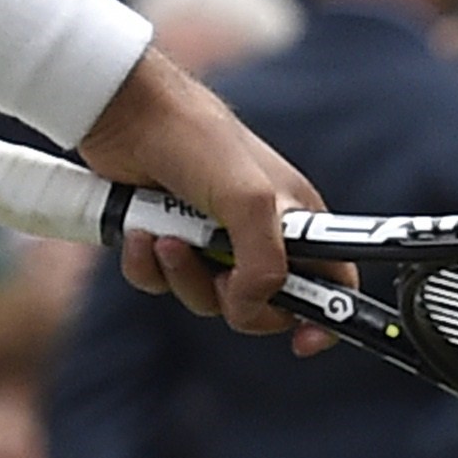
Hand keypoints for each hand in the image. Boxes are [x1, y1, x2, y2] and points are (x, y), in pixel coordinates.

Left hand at [74, 50, 320, 336]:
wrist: (125, 115)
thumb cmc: (197, 139)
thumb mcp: (250, 200)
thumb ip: (266, 263)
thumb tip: (253, 307)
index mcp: (295, 220)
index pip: (332, 279)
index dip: (326, 314)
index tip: (304, 341)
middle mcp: (257, 233)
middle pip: (261, 304)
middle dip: (232, 297)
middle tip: (218, 274)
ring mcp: (210, 239)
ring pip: (204, 298)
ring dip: (181, 276)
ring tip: (166, 239)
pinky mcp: (168, 240)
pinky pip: (161, 284)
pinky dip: (147, 266)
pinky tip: (138, 233)